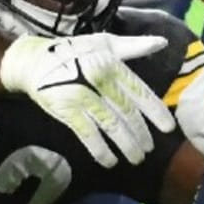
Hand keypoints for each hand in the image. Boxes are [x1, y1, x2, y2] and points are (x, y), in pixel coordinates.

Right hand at [0, 33, 175, 168]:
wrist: (34, 60)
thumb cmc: (75, 51)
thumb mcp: (105, 43)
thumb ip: (134, 46)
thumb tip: (162, 42)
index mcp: (112, 65)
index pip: (140, 91)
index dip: (155, 111)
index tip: (168, 128)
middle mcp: (99, 81)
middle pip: (127, 112)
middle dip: (141, 133)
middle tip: (150, 149)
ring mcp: (82, 96)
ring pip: (110, 125)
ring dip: (125, 145)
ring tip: (136, 158)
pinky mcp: (66, 110)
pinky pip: (87, 133)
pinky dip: (99, 149)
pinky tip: (110, 161)